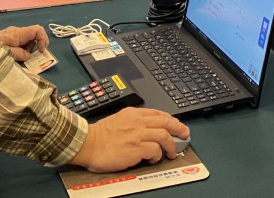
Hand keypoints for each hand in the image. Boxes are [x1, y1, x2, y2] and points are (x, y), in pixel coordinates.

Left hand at [0, 25, 48, 61]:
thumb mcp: (6, 54)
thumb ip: (20, 54)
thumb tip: (28, 56)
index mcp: (17, 34)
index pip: (38, 30)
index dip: (43, 40)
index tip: (40, 52)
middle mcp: (16, 32)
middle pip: (33, 36)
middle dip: (34, 48)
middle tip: (28, 59)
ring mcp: (11, 35)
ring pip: (26, 41)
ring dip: (26, 51)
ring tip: (18, 59)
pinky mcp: (7, 39)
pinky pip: (19, 43)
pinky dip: (20, 51)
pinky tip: (13, 57)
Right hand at [70, 108, 189, 171]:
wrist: (87, 144)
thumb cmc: (100, 136)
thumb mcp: (119, 119)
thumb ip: (133, 121)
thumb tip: (147, 127)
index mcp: (133, 114)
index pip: (158, 113)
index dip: (171, 120)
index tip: (177, 125)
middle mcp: (137, 122)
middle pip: (166, 121)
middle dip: (179, 128)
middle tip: (185, 134)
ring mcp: (137, 135)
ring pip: (164, 135)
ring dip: (171, 145)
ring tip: (171, 153)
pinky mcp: (136, 148)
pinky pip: (155, 150)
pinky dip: (158, 155)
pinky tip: (154, 159)